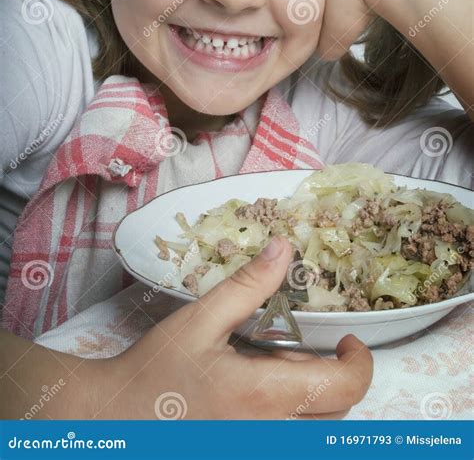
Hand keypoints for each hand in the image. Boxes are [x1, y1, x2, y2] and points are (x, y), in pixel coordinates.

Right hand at [93, 236, 372, 418]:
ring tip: (255, 361)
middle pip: (333, 407)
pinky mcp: (247, 446)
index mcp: (266, 396)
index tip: (346, 338)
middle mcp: (272, 432)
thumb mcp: (200, 320)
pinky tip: (243, 387)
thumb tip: (284, 247)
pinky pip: (284, 429)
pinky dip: (281, 406)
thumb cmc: (155, 371)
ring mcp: (259, 444)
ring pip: (309, 422)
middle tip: (287, 343)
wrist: (115, 420)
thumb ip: (248, 286)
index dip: (359, 362)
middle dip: (324, 371)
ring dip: (300, 389)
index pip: (346, 388)